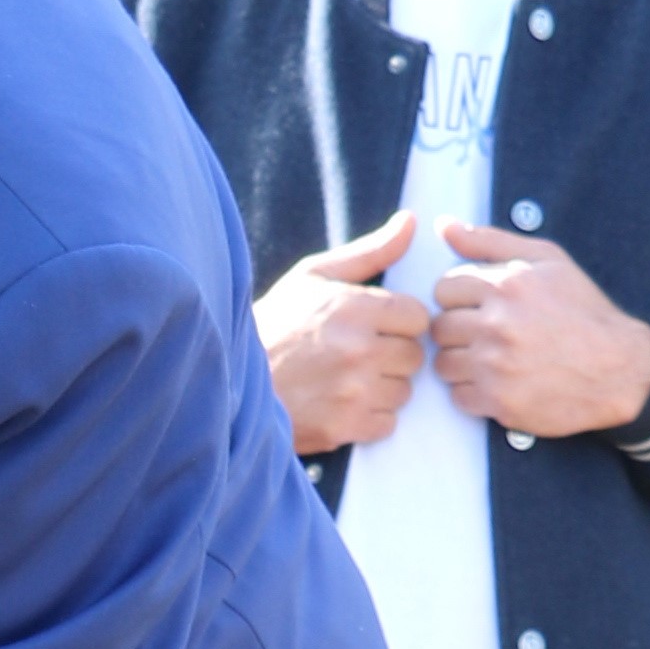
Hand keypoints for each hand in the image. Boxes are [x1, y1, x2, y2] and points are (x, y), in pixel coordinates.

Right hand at [256, 212, 426, 449]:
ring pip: (404, 391)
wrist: (231, 382)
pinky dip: (371, 417)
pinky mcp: (345, 427)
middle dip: (393, 354)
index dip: (400, 322)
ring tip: (350, 379)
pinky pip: (388, 423)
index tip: (378, 326)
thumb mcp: (315, 277)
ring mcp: (353, 392)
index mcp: (356, 308)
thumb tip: (411, 221)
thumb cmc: (275, 324)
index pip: (418, 317)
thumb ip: (370, 251)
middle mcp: (359, 350)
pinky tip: (344, 403)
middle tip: (361, 354)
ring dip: (384, 387)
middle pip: (414, 355)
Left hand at [430, 227, 649, 438]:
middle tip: (489, 333)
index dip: (461, 297)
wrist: (619, 369)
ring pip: (443, 363)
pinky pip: (458, 396)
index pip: (443, 288)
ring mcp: (496, 367)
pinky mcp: (499, 403)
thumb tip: (443, 226)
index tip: (482, 306)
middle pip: (439, 326)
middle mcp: (497, 325)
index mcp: (507, 285)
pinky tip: (500, 382)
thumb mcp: (547, 260)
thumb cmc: (583, 312)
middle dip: (459, 329)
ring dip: (462, 361)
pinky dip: (474, 392)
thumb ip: (490, 241)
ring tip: (493, 358)